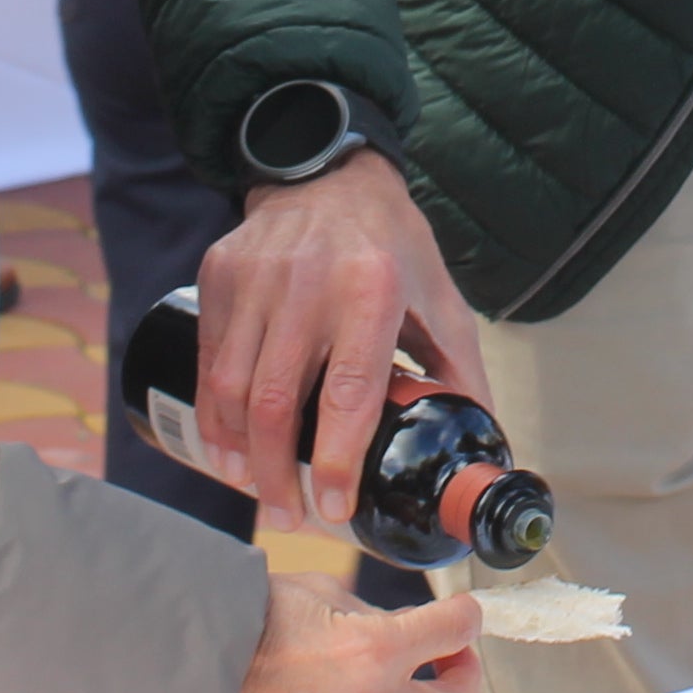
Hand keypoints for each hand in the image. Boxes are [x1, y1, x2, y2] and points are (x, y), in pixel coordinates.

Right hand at [200, 157, 483, 528]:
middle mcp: (308, 282)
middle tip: (287, 518)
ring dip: (239, 452)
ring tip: (257, 490)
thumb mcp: (441, 301)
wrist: (329, 175)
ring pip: (233, 387)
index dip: (336, 459)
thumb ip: (461, 375)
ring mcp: (256, 278)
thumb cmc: (391, 247)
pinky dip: (214, 413)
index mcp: (373, 289)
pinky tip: (227, 447)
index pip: (348, 392)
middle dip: (276, 474)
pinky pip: (209, 360)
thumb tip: (482, 449)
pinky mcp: (220, 275)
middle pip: (277, 401)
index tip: (333, 507)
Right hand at [215, 576, 483, 692]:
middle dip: (463, 681)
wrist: (191, 664)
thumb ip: (379, 617)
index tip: (458, 621)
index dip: (465, 618)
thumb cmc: (250, 621)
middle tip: (446, 666)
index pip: (457, 630)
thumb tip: (416, 634)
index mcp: (373, 648)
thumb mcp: (324, 593)